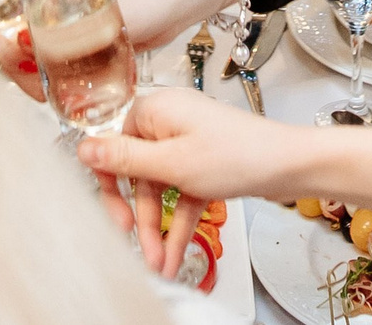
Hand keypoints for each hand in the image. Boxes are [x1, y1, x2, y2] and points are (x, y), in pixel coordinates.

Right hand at [79, 88, 304, 274]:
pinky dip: (177, 223)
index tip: (111, 213)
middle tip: (133, 243)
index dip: (108, 182)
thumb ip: (124, 158)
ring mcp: (186, 143)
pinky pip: (179, 194)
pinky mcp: (202, 163)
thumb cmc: (237, 154)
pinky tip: (175, 254)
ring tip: (159, 262)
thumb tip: (83, 146)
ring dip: (156, 227)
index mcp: (155, 110)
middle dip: (135, 214)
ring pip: (158, 189)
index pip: (111, 144)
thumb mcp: (172, 163)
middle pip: (134, 171)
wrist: (288, 165)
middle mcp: (168, 122)